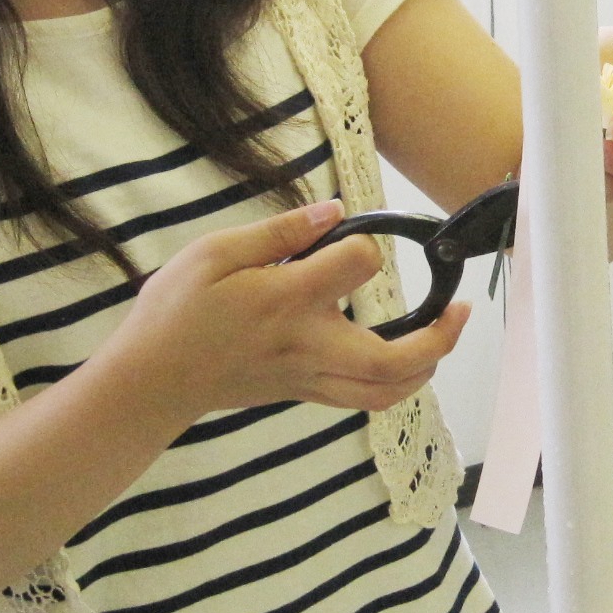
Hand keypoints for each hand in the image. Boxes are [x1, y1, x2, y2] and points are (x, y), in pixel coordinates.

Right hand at [109, 200, 469, 417]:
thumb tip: (335, 212)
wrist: (151, 381)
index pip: (358, 266)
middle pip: (395, 359)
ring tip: (444, 334)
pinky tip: (405, 358)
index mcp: (287, 301)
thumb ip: (280, 233)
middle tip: (461, 308)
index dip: (366, 244)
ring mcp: (310, 378)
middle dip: (441, 336)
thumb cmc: (176, 313)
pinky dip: (396, 383)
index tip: (354, 234)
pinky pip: (365, 399)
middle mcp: (309, 346)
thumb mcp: (214, 254)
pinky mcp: (304, 394)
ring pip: (387, 391)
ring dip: (427, 367)